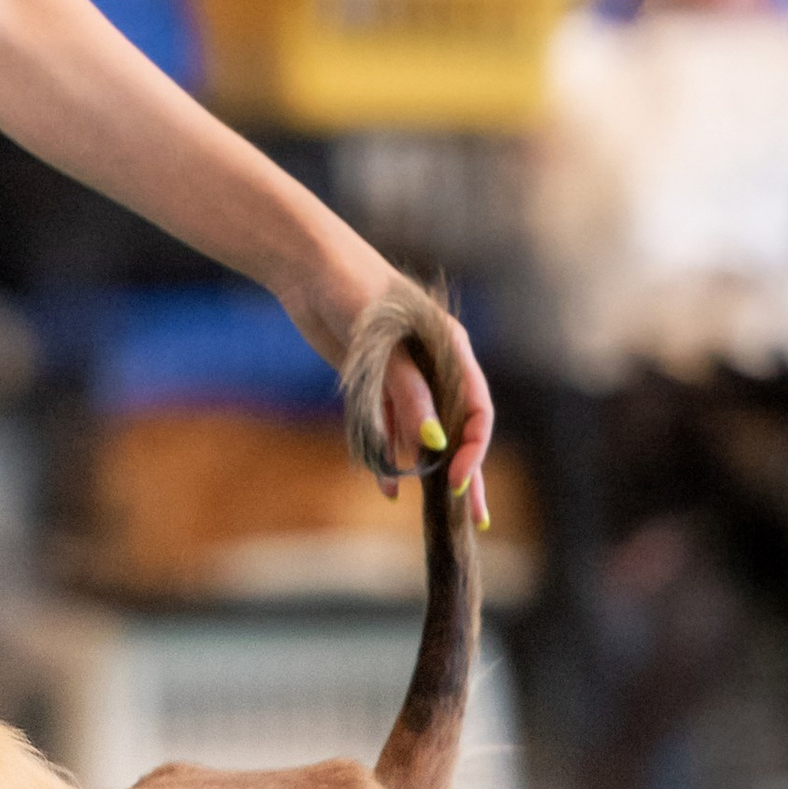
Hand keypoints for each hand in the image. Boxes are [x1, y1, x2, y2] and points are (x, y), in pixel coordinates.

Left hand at [289, 253, 495, 528]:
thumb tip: (434, 441)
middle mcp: (434, 366)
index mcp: (451, 349)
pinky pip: (387, 428)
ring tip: (437, 513)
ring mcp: (404, 376)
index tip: (459, 481)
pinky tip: (388, 488)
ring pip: (423, 434)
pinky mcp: (374, 384)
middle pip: (458, 428)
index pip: (477, 408)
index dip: (474, 447)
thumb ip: (409, 392)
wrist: (310, 269)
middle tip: (475, 519)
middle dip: (466, 473)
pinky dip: (388, 456)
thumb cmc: (354, 291)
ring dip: (427, 471)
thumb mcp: (384, 344)